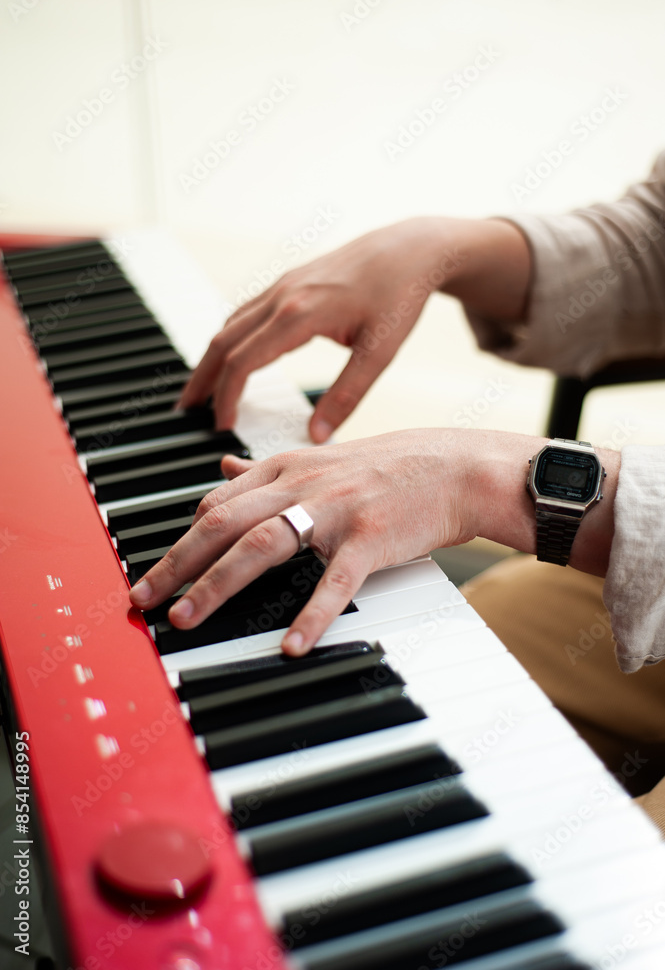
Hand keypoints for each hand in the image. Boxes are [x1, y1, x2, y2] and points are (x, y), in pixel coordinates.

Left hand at [128, 428, 486, 655]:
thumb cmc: (389, 468)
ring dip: (217, 584)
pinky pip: (334, 581)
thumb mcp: (320, 459)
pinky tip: (291, 645)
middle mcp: (301, 485)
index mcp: (286, 468)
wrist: (455, 467)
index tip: (156, 573)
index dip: (180, 540)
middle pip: (222, 523)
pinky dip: (311, 614)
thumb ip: (267, 470)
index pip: (215, 504)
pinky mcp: (371, 539)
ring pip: (262, 545)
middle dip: (177, 564)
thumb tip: (223, 469)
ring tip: (187, 619)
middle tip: (144, 600)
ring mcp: (335, 510)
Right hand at [177, 219, 461, 440]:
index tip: (221, 425)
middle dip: (202, 380)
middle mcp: (283, 296)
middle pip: (223, 342)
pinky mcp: (289, 282)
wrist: (410, 249)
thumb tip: (318, 436)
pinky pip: (245, 312)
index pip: (244, 362)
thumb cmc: (400, 297)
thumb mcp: (380, 353)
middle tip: (186, 412)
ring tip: (199, 390)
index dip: (227, 397)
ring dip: (211, 359)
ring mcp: (282, 285)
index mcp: (300, 314)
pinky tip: (229, 356)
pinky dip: (228, 338)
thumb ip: (347, 396)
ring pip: (230, 325)